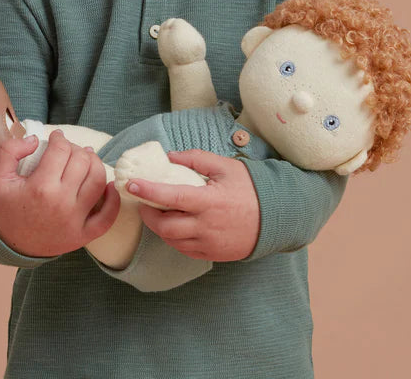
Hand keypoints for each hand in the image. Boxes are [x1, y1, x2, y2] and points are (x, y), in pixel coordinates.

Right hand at [0, 129, 120, 256]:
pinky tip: (108, 186)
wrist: (8, 247)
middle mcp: (61, 203)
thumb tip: (36, 139)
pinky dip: (113, 199)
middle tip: (68, 149)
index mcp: (40, 188)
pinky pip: (108, 217)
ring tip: (86, 159)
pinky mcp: (84, 235)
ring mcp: (75, 221)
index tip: (56, 138)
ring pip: (98, 180)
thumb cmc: (5, 210)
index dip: (59, 139)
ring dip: (95, 163)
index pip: (61, 150)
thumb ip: (10, 151)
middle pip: (81, 161)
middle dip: (76, 148)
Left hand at [126, 150, 259, 260]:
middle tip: (144, 201)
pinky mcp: (212, 255)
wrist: (277, 216)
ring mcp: (209, 243)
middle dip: (148, 214)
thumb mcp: (225, 166)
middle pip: (165, 226)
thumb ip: (196, 159)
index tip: (132, 185)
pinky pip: (185, 249)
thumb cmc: (251, 188)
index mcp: (208, 202)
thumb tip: (171, 156)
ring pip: (172, 240)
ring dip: (160, 227)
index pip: (170, 197)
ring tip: (158, 212)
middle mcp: (206, 226)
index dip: (148, 192)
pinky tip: (175, 225)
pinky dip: (174, 238)